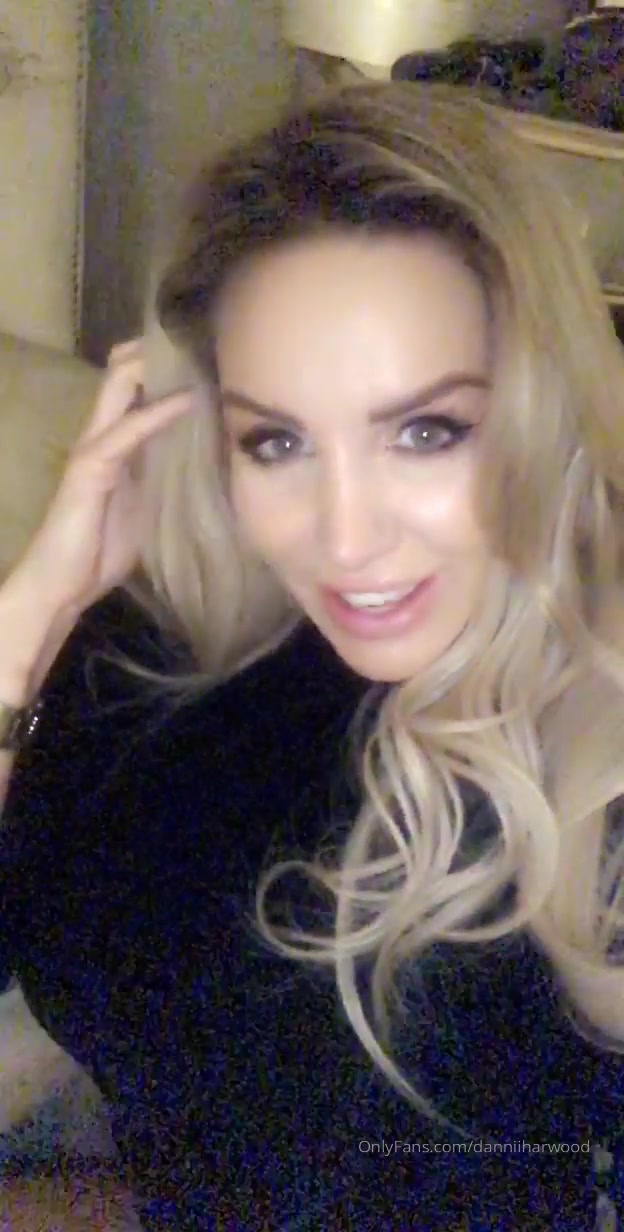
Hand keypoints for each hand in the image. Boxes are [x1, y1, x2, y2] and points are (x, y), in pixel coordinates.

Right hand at [5, 339, 194, 628]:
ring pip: (119, 387)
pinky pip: (127, 430)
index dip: (160, 365)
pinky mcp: (90, 468)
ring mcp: (93, 448)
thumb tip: (199, 461)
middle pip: (122, 374)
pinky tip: (185, 401)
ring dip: (156, 367)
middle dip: (154, 349)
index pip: (132, 388)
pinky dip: (158, 413)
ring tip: (194, 348)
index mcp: (114, 444)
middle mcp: (101, 436)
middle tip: (196, 334)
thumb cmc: (99, 551)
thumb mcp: (143, 505)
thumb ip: (160, 477)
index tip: (200, 349)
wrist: (61, 587)